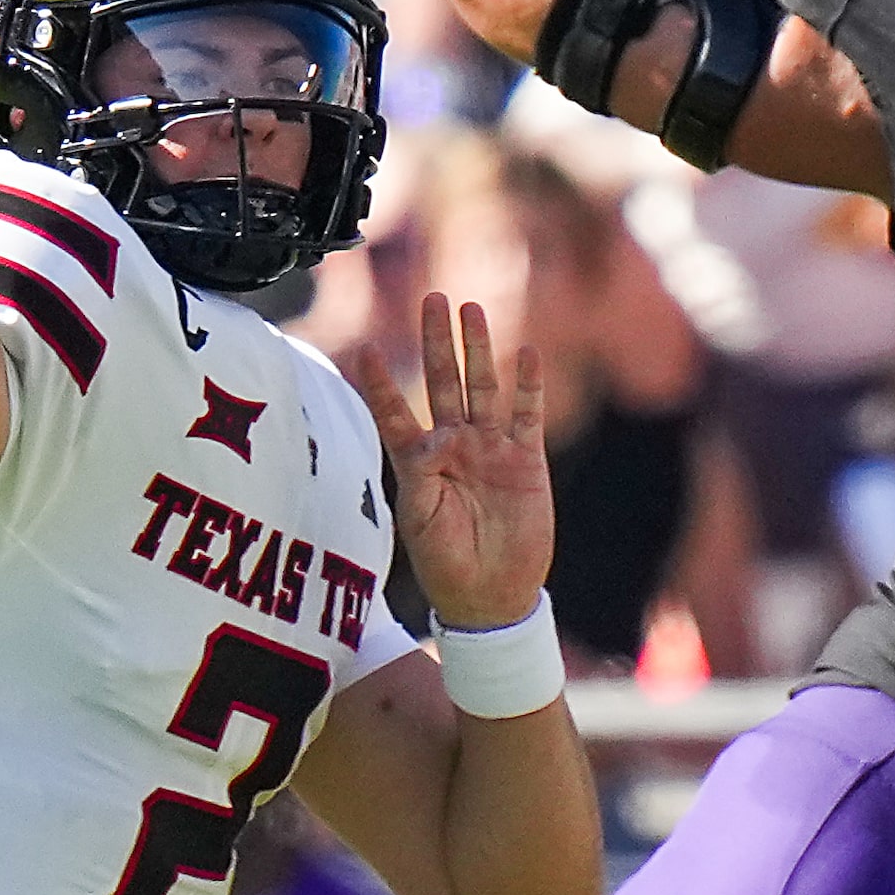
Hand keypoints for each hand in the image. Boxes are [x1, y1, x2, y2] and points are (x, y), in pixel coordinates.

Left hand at [348, 294, 554, 629]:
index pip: (394, 412)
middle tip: (432, 299)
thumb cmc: (446, 564)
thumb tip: (436, 438)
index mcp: (419, 462)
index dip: (381, 383)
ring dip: (478, 350)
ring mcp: (491, 449)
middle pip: (443, 382)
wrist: (492, 595)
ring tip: (472, 311)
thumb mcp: (421, 522)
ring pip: (483, 387)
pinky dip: (528, 384)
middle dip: (437, 342)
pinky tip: (527, 353)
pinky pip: (527, 413)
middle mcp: (454, 446)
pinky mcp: (526, 459)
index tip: (366, 349)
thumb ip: (424, 475)